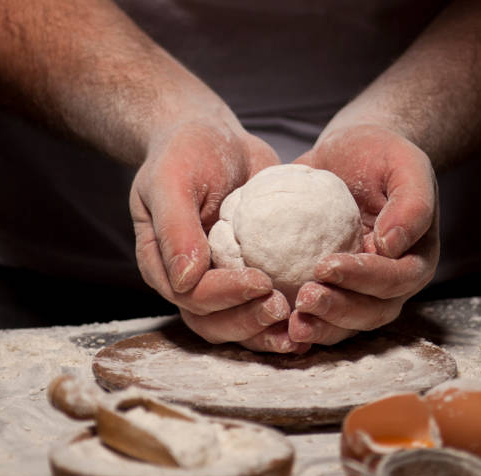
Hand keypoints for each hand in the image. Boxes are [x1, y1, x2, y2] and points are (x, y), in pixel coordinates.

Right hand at [130, 116, 307, 352]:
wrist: (214, 138)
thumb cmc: (185, 153)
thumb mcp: (170, 180)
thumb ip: (175, 228)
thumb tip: (186, 280)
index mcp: (165, 267)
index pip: (193, 296)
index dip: (226, 296)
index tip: (261, 281)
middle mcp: (192, 282)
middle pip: (215, 322)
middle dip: (249, 321)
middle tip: (283, 308)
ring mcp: (222, 282)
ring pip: (240, 324)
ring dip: (268, 331)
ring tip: (301, 324)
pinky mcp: (251, 274)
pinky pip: (266, 303)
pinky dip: (289, 315)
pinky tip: (315, 315)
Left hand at [289, 124, 438, 345]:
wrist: (349, 156)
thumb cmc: (380, 156)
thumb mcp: (405, 165)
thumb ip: (412, 203)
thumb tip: (392, 244)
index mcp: (413, 259)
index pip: (394, 279)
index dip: (363, 278)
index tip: (326, 265)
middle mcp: (388, 284)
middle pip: (370, 312)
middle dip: (338, 311)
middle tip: (305, 299)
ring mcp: (358, 292)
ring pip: (345, 324)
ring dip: (319, 326)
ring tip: (291, 321)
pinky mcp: (330, 291)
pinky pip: (318, 315)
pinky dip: (299, 321)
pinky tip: (273, 319)